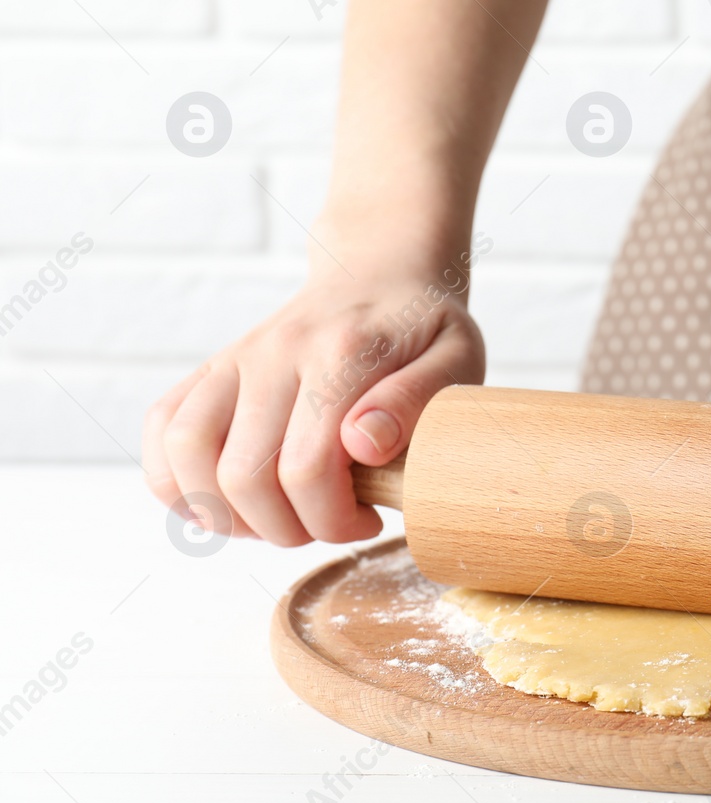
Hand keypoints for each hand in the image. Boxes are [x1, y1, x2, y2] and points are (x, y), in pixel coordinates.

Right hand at [142, 269, 484, 545]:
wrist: (379, 273)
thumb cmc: (423, 329)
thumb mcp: (456, 358)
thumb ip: (414, 402)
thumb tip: (362, 445)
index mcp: (341, 353)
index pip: (306, 468)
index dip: (333, 519)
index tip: (368, 520)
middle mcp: (275, 353)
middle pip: (243, 477)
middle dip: (287, 528)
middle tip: (329, 523)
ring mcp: (235, 359)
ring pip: (185, 456)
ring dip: (227, 513)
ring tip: (280, 516)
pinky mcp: (210, 368)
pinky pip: (161, 430)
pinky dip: (179, 480)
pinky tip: (231, 497)